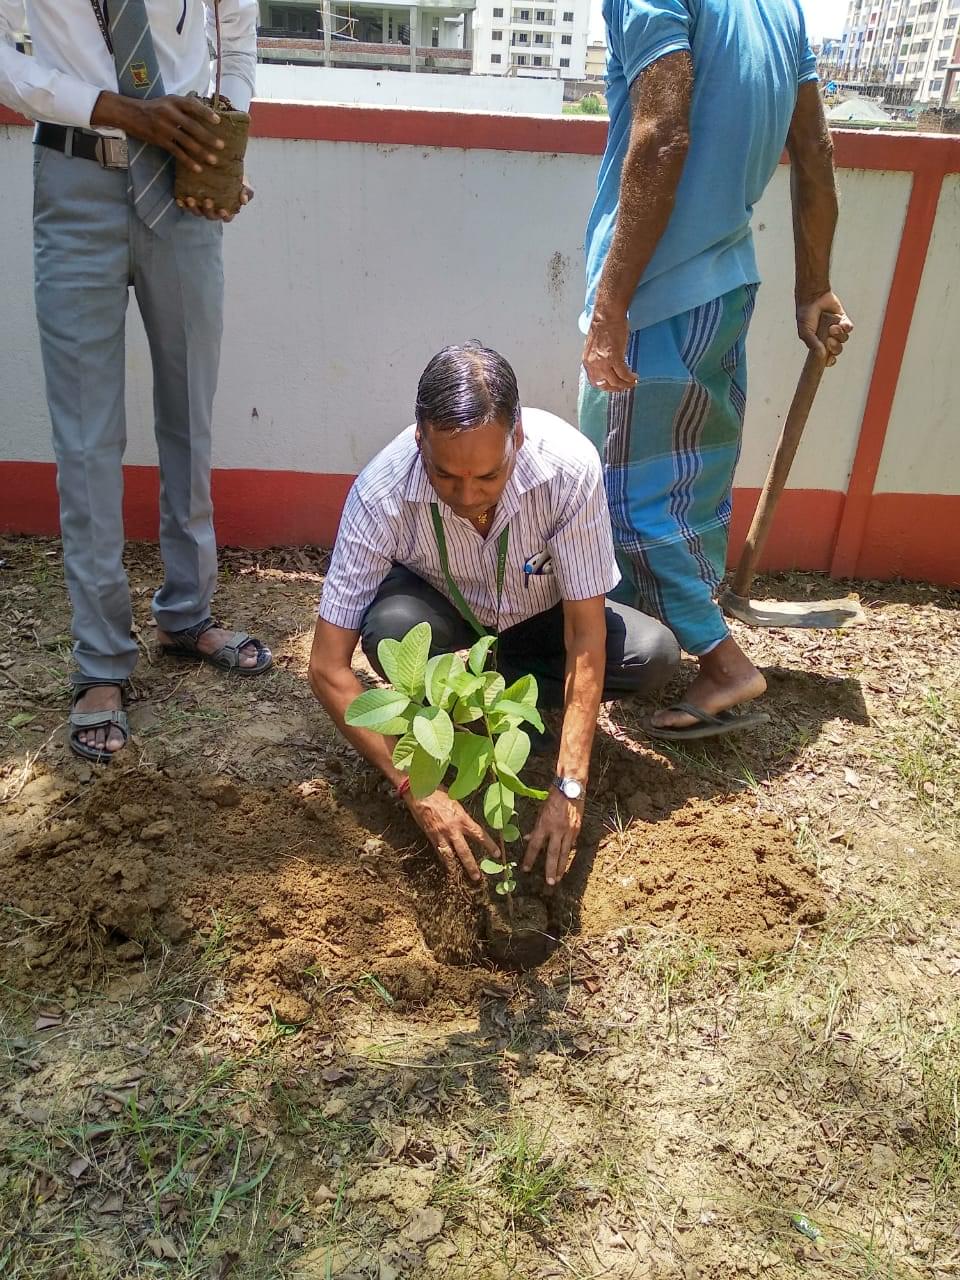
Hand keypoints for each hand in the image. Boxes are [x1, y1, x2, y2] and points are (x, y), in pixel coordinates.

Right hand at [91, 91, 223, 172]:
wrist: (130, 113)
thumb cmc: (154, 107)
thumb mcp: (168, 101)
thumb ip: (185, 105)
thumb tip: (207, 112)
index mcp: (173, 101)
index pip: (192, 106)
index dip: (205, 113)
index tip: (218, 121)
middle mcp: (169, 113)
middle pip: (192, 126)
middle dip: (208, 137)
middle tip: (221, 146)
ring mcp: (164, 127)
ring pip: (186, 141)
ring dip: (201, 152)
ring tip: (213, 160)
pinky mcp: (160, 140)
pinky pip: (177, 152)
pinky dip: (188, 161)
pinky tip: (198, 168)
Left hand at [178, 175, 254, 221]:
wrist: (216, 165)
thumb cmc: (232, 176)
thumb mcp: (242, 182)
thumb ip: (246, 191)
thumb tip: (244, 200)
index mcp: (226, 209)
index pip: (226, 218)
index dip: (225, 216)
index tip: (223, 210)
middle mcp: (213, 210)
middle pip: (210, 215)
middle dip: (208, 210)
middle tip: (207, 200)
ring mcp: (200, 207)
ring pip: (197, 212)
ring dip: (193, 208)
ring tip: (191, 199)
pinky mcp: (190, 200)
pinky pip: (185, 205)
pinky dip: (182, 204)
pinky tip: (180, 199)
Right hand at [405, 788, 497, 883]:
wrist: (419, 792)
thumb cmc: (438, 792)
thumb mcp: (455, 801)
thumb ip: (462, 814)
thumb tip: (467, 821)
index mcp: (462, 818)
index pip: (479, 834)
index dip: (489, 845)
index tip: (497, 854)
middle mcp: (453, 828)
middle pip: (465, 851)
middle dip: (472, 865)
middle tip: (478, 877)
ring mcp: (441, 833)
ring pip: (450, 855)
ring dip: (456, 867)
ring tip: (460, 876)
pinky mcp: (431, 835)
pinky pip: (438, 850)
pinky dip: (443, 858)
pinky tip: (446, 866)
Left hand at [522, 787, 582, 885]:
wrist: (571, 788)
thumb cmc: (553, 798)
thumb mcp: (541, 811)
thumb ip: (536, 827)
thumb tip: (529, 839)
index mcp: (544, 824)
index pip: (535, 846)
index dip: (529, 858)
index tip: (526, 869)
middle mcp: (557, 830)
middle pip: (552, 854)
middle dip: (550, 869)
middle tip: (550, 883)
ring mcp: (569, 830)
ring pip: (564, 853)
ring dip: (561, 867)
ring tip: (559, 878)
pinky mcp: (577, 829)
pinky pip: (571, 845)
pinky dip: (567, 854)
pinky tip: (565, 862)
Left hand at [582, 306, 637, 392]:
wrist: (607, 316)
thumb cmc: (603, 326)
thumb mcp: (595, 347)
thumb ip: (598, 359)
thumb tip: (606, 368)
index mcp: (587, 361)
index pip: (595, 381)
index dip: (606, 386)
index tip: (614, 386)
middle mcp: (593, 364)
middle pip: (605, 385)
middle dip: (616, 388)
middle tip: (624, 386)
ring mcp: (603, 362)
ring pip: (615, 381)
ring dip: (625, 384)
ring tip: (632, 382)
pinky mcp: (614, 358)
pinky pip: (624, 374)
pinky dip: (630, 378)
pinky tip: (634, 377)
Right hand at [796, 291, 852, 367]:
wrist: (813, 297)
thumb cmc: (806, 315)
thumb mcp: (806, 332)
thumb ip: (813, 345)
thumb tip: (822, 356)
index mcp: (819, 343)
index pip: (827, 356)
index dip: (830, 360)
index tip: (830, 361)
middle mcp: (828, 337)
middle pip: (838, 349)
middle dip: (835, 347)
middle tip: (829, 341)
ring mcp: (837, 329)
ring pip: (844, 339)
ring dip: (839, 335)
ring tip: (832, 327)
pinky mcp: (843, 320)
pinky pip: (848, 328)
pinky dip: (846, 327)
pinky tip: (840, 324)